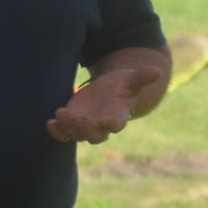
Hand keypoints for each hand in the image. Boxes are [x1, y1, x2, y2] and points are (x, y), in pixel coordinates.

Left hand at [46, 66, 163, 143]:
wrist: (110, 93)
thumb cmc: (123, 85)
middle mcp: (102, 124)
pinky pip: (65, 133)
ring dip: (68, 127)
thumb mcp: (132, 79)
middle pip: (95, 135)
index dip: (112, 123)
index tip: (106, 122)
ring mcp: (87, 125)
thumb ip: (142, 77)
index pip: (117, 122)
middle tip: (77, 119)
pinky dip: (58, 131)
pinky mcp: (74, 122)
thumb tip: (157, 71)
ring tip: (60, 115)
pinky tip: (50, 123)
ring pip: (77, 134)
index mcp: (119, 114)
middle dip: (85, 129)